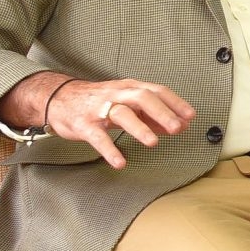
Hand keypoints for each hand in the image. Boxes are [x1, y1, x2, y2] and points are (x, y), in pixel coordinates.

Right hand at [46, 78, 195, 169]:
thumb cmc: (100, 102)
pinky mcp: (83, 124)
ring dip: (139, 128)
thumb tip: (181, 125)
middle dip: (161, 112)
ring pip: (121, 114)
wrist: (58, 98)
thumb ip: (153, 115)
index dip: (175, 102)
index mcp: (130, 88)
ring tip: (153, 143)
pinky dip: (109, 150)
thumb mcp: (128, 104)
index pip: (157, 91)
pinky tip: (120, 162)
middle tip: (176, 128)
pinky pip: (97, 137)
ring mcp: (99, 108)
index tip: (191, 116)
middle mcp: (116, 94)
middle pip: (142, 98)